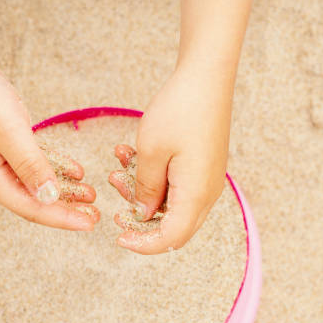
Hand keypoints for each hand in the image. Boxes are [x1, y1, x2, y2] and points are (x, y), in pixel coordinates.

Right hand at [0, 54, 98, 229]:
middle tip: (96, 214)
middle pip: (34, 199)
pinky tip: (76, 171)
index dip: (61, 218)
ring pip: (36, 182)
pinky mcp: (6, 142)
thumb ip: (30, 165)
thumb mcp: (8, 131)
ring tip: (91, 194)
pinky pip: (35, 163)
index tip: (89, 224)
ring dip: (64, 189)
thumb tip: (49, 197)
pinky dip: (56, 167)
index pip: (31, 207)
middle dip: (66, 208)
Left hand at [109, 67, 231, 252]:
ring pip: (172, 204)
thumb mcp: (150, 151)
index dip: (143, 244)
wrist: (207, 78)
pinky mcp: (203, 167)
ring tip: (116, 168)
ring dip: (142, 193)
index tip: (118, 237)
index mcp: (195, 194)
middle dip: (140, 219)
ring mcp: (207, 180)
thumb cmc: (180, 110)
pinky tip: (130, 155)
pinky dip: (153, 178)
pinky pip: (177, 185)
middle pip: (173, 226)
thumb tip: (141, 213)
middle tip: (115, 202)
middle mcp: (207, 193)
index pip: (170, 238)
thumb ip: (144, 188)